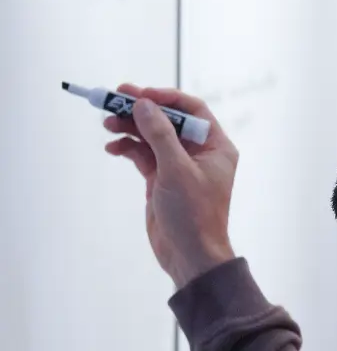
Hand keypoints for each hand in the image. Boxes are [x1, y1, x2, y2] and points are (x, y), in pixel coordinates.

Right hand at [104, 84, 236, 289]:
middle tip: (113, 99)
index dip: (166, 98)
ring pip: (151, 136)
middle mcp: (199, 152)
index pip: (192, 110)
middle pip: (167, 120)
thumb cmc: (194, 215)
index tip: (140, 94)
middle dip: (141, 110)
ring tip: (107, 124)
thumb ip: (159, 135)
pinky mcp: (161, 179)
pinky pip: (143, 155)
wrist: (190, 256)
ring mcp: (178, 165)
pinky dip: (127, 148)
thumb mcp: (176, 170)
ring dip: (130, 128)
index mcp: (215, 146)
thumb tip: (143, 104)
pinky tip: (112, 146)